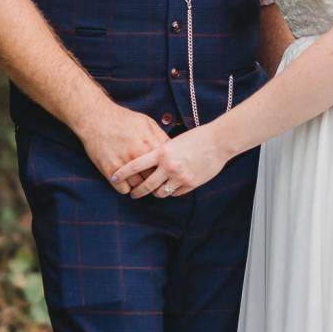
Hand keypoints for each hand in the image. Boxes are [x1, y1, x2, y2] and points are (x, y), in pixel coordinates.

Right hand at [77, 98, 168, 189]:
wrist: (96, 118)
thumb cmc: (123, 119)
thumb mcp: (147, 122)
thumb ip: (160, 137)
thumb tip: (173, 150)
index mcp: (149, 142)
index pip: (165, 165)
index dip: (166, 169)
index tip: (165, 171)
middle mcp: (137, 154)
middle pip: (154, 178)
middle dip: (155, 180)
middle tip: (153, 180)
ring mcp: (123, 163)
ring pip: (139, 186)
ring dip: (140, 185)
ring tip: (139, 180)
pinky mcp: (109, 170)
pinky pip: (123, 190)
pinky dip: (126, 187)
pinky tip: (126, 179)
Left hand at [109, 124, 226, 197]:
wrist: (218, 142)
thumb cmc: (196, 137)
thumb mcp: (174, 141)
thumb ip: (161, 152)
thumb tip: (148, 161)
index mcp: (162, 152)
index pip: (136, 165)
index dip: (122, 173)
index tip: (113, 178)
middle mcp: (168, 166)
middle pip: (146, 185)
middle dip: (137, 191)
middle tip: (133, 193)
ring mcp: (179, 177)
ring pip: (160, 193)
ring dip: (154, 193)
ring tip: (152, 192)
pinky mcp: (190, 184)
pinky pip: (175, 194)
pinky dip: (171, 192)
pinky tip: (170, 188)